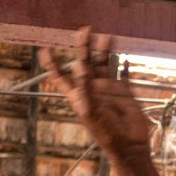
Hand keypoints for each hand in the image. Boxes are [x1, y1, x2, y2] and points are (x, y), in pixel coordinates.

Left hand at [39, 28, 151, 154]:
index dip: (52, 63)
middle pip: (85, 63)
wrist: (129, 145)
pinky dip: (124, 66)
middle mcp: (92, 89)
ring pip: (104, 64)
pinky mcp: (125, 92)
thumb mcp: (90, 110)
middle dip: (83, 47)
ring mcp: (109, 89)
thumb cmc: (106, 132)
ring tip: (107, 36)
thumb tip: (80, 65)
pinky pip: (123, 75)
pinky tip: (125, 57)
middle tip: (85, 30)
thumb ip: (85, 88)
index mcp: (78, 95)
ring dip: (104, 50)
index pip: (61, 76)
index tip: (46, 48)